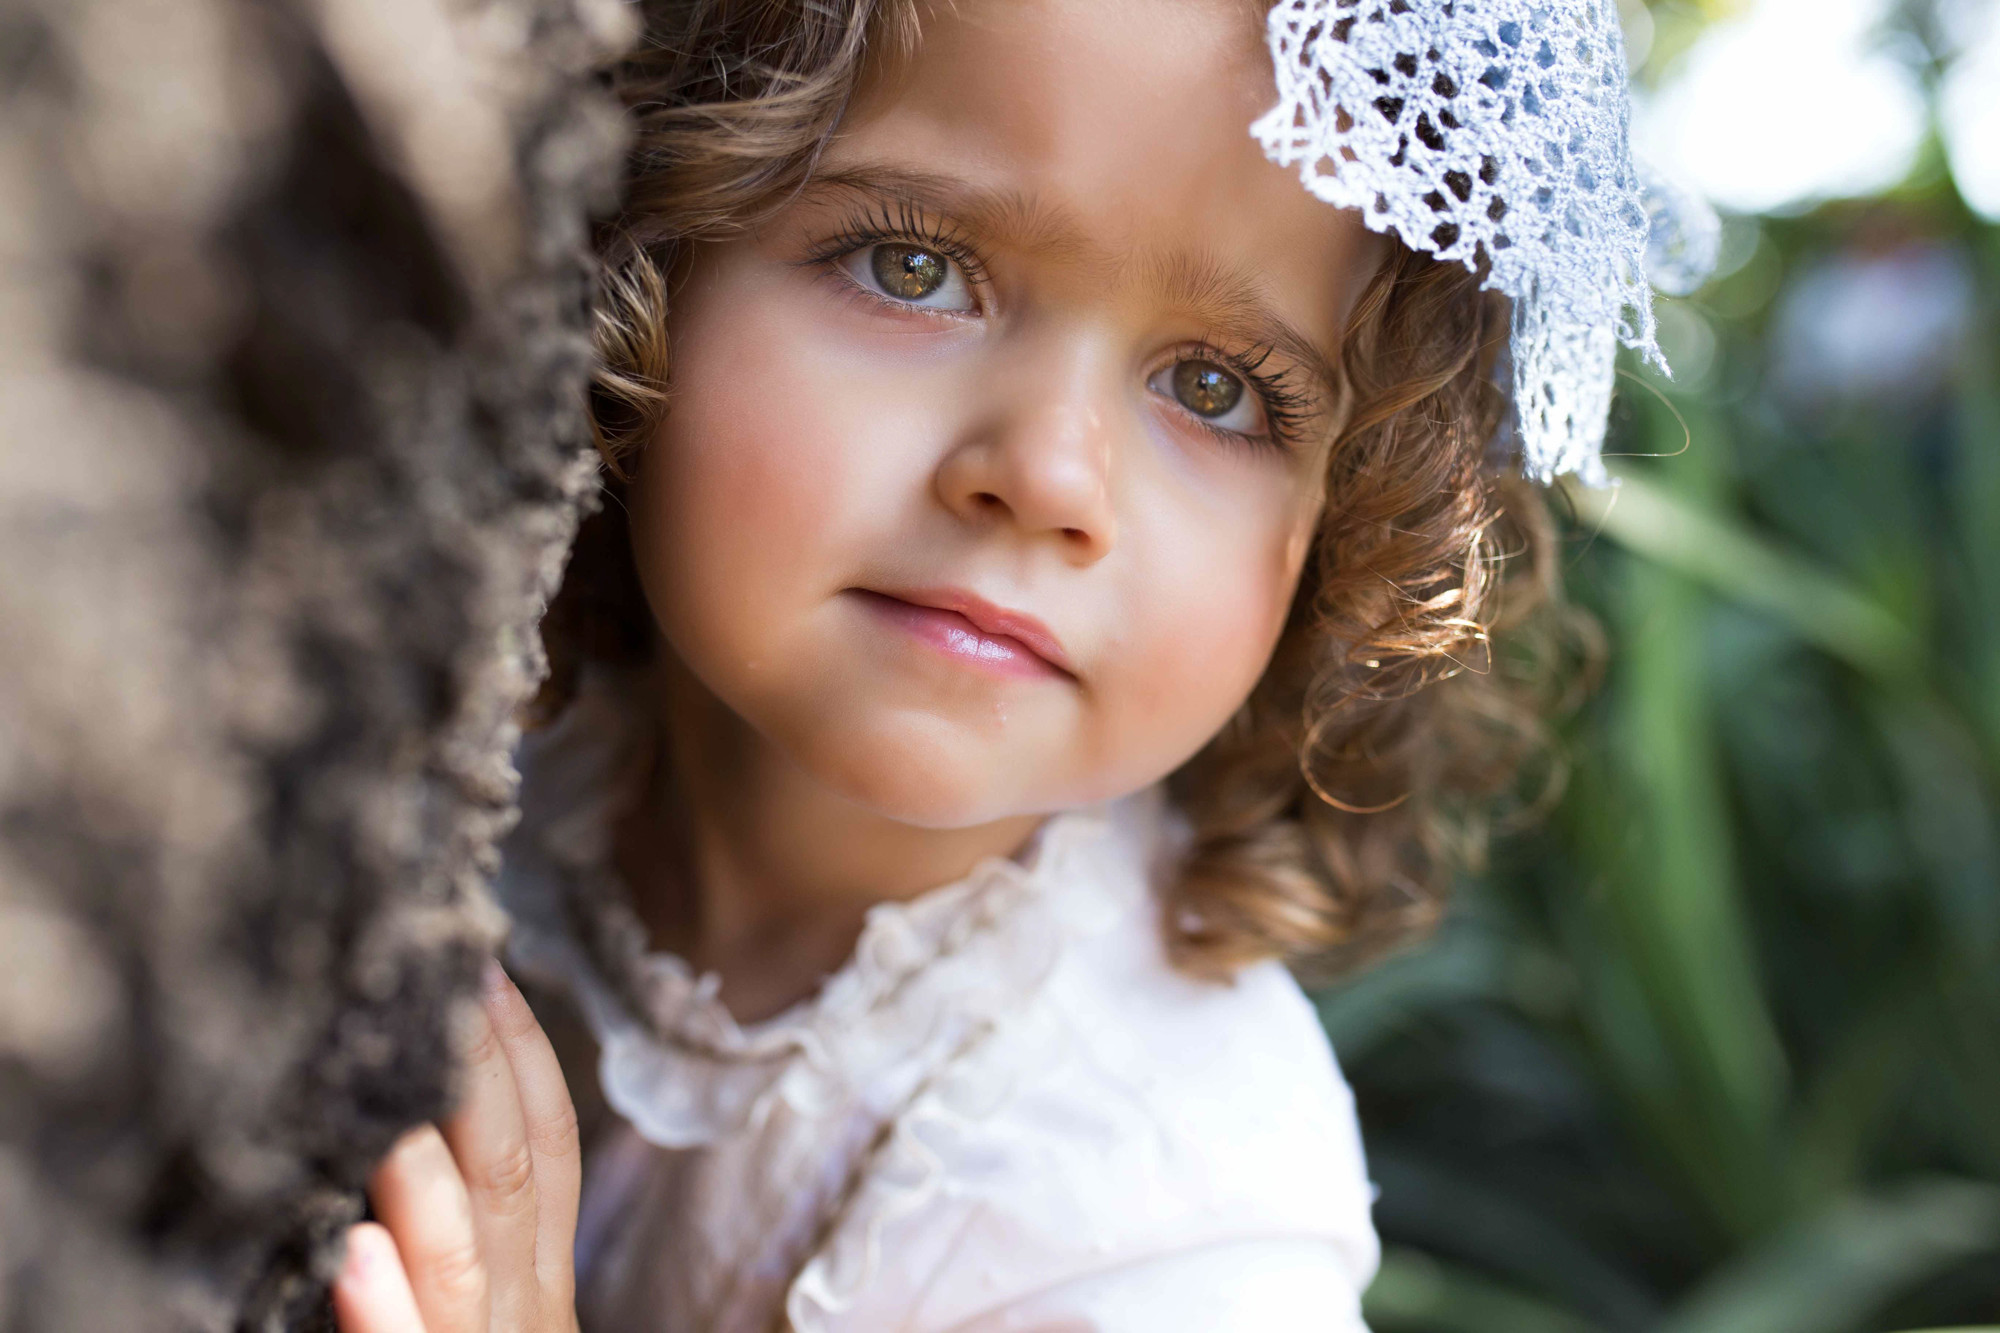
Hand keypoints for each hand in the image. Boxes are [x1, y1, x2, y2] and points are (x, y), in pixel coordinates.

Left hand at [333, 960, 582, 1332]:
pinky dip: (384, 1310)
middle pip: (512, 1174)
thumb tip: (400, 1108)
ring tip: (387, 1114)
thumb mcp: (469, 1300)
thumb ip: (449, 1224)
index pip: (549, 1145)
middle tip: (440, 983)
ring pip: (462, 1258)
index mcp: (536, 1275)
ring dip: (423, 1178)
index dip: (525, 1054)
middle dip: (480, 1070)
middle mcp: (522, 1309)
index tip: (488, 972)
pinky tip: (353, 1257)